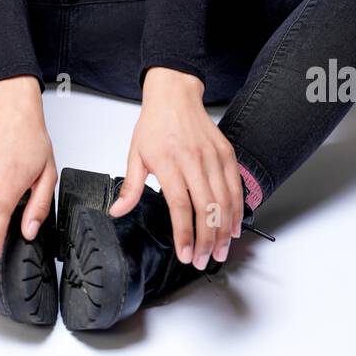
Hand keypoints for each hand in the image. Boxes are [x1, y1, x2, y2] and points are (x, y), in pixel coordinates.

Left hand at [108, 67, 243, 268]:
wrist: (175, 95)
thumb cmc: (155, 124)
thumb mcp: (135, 154)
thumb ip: (131, 186)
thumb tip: (118, 211)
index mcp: (168, 161)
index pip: (180, 205)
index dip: (185, 233)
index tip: (184, 254)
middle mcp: (194, 160)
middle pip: (206, 208)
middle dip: (206, 240)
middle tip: (201, 260)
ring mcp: (213, 157)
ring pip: (224, 201)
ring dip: (223, 231)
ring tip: (218, 251)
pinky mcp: (227, 154)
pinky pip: (236, 187)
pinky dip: (237, 210)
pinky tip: (232, 228)